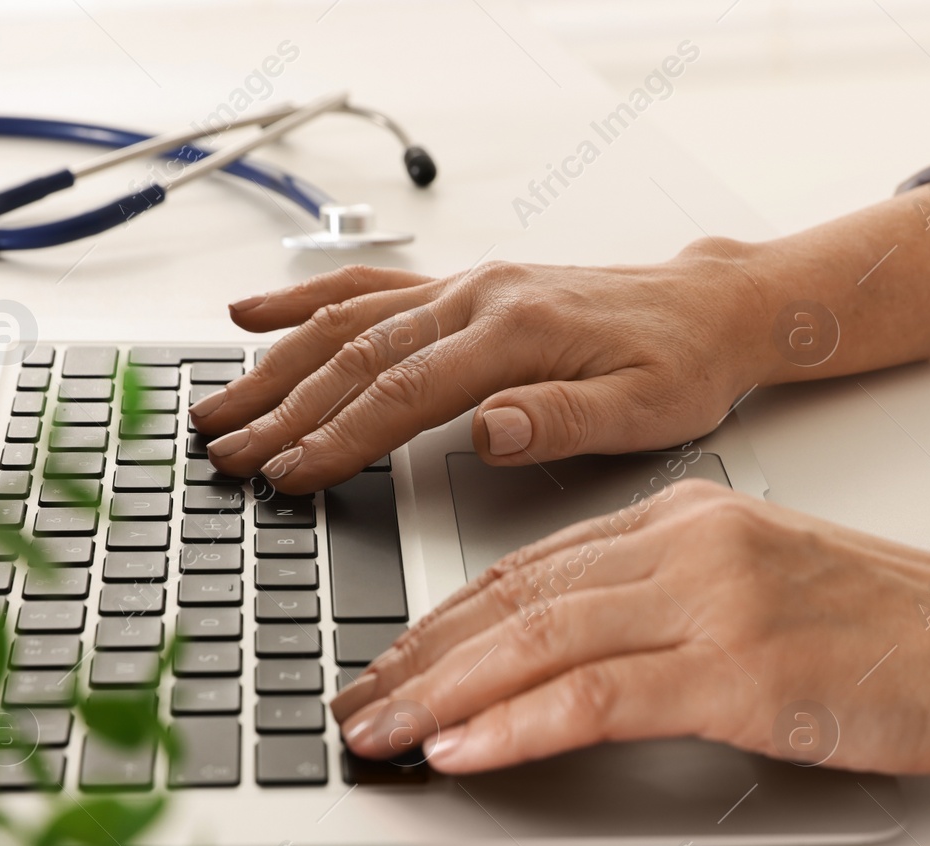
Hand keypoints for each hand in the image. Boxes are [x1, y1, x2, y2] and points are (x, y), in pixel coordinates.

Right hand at [189, 244, 779, 494]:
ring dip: (276, 363)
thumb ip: (563, 419)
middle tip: (225, 452)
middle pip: (356, 354)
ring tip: (219, 403)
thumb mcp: (647, 409)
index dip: (338, 438)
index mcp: (517, 332)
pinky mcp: (466, 290)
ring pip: (348, 320)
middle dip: (282, 408)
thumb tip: (490, 429)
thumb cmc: (684, 364)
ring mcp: (467, 288)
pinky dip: (307, 301)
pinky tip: (256, 313)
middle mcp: (480, 298)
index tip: (287, 474)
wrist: (710, 309)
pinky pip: (370, 288)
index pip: (403, 392)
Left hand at [330, 479, 929, 774]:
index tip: (392, 659)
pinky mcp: (742, 671)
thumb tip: (574, 647)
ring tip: (378, 733)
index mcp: (688, 517)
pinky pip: (597, 695)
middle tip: (354, 702)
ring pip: (538, 640)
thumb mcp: (765, 582)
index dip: (445, 617)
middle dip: (417, 656)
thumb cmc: (894, 624)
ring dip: (441, 693)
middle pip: (515, 597)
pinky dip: (517, 724)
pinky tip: (464, 747)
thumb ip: (669, 598)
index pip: (532, 565)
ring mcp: (713, 603)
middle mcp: (688, 544)